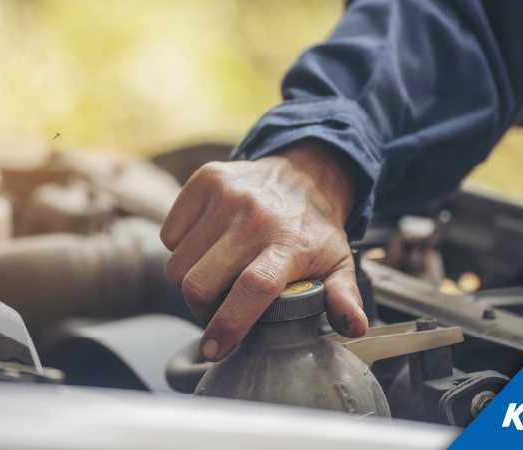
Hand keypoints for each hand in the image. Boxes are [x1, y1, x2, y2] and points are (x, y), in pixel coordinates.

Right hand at [160, 139, 367, 360]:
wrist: (303, 172)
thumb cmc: (313, 227)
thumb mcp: (338, 263)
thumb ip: (344, 297)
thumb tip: (353, 326)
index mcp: (289, 243)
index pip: (252, 288)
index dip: (228, 324)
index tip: (214, 348)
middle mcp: (255, 217)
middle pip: (200, 283)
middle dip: (201, 310)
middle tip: (217, 309)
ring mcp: (226, 195)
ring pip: (178, 264)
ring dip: (191, 280)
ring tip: (215, 275)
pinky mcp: (204, 181)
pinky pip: (169, 235)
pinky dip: (181, 249)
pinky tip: (206, 246)